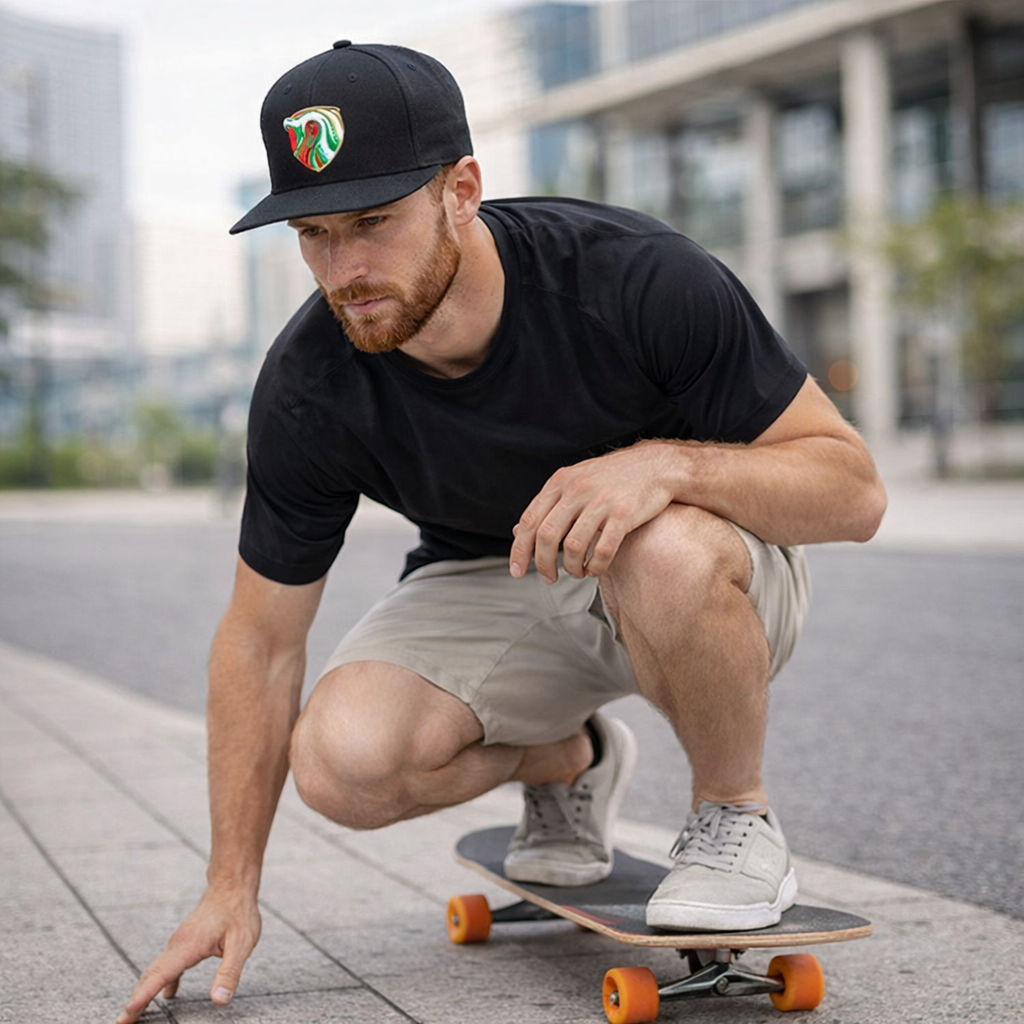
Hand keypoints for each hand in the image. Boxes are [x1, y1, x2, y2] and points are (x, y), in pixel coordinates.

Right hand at [116, 888, 260, 1022]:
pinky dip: (160, 981)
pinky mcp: (185, 942)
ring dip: (143, 993)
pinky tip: (168, 995)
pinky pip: (167, 965)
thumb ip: (229, 973)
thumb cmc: (238, 912)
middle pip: (150, 977)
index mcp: (188, 946)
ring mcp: (179, 943)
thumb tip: (219, 1000)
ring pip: (155, 971)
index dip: (142, 998)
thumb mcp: (241, 944)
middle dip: (134, 1002)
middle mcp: (177, 945)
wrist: (232, 885)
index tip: (125, 1015)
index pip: (160, 977)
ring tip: (133, 1015)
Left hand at [510, 442, 676, 581]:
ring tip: (577, 572)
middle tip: (548, 578)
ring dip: (572, 568)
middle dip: (543, 564)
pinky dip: (596, 567)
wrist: (656, 465)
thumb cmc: (613, 478)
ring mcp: (601, 501)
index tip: (516, 571)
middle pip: (547, 536)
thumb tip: (517, 530)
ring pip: (574, 546)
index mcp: (560, 481)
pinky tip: (596, 569)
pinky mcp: (624, 514)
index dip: (519, 550)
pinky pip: (603, 551)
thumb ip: (548, 505)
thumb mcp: (575, 481)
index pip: (529, 521)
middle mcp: (578, 489)